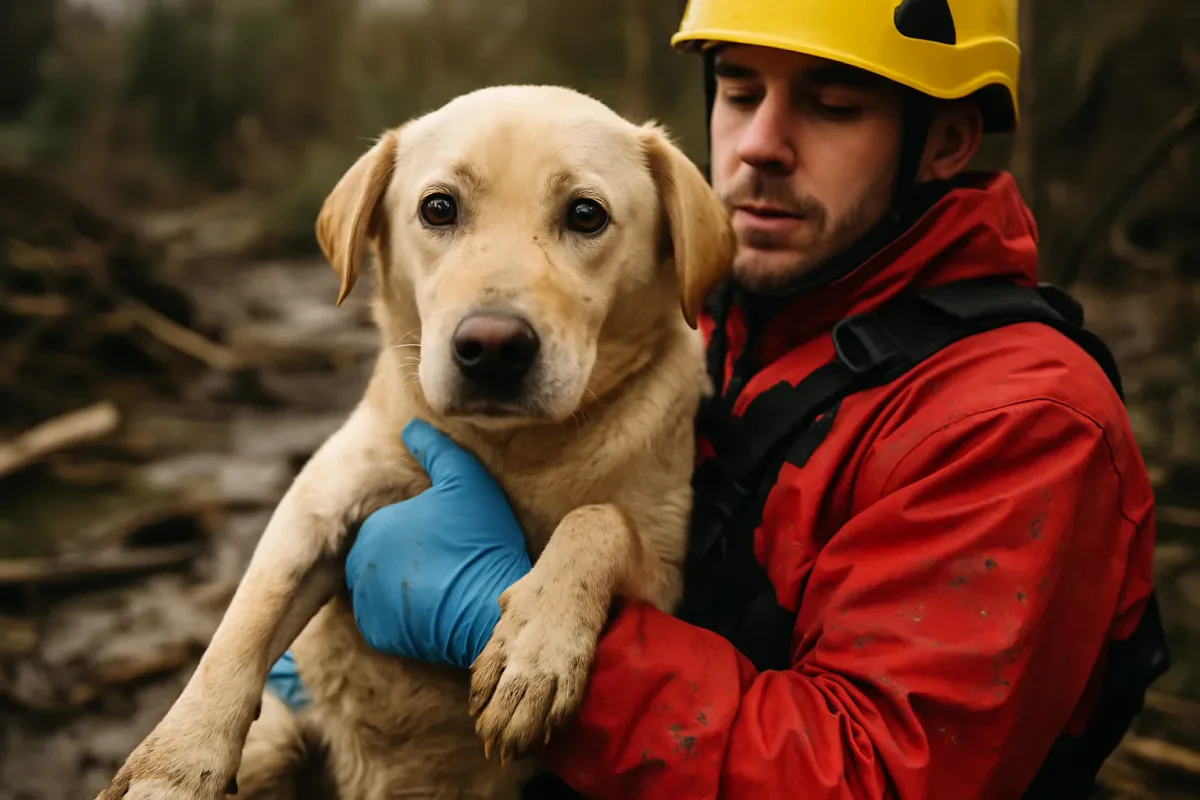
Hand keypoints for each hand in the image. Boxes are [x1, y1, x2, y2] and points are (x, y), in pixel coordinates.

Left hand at [344, 419, 531, 668]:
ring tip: (442, 583)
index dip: (419, 527)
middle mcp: (360, 564)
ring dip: (400, 583)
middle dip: (405, 554)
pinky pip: (384, 620)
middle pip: (379, 553)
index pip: (389, 523)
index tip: (447, 534)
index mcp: (376, 526)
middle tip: (445, 559)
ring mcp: (367, 603)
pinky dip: (402, 614)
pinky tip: (434, 606)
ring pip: (378, 585)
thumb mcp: (466, 482)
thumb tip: (411, 427)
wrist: (487, 607)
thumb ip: (436, 450)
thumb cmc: (479, 542)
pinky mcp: (380, 634)